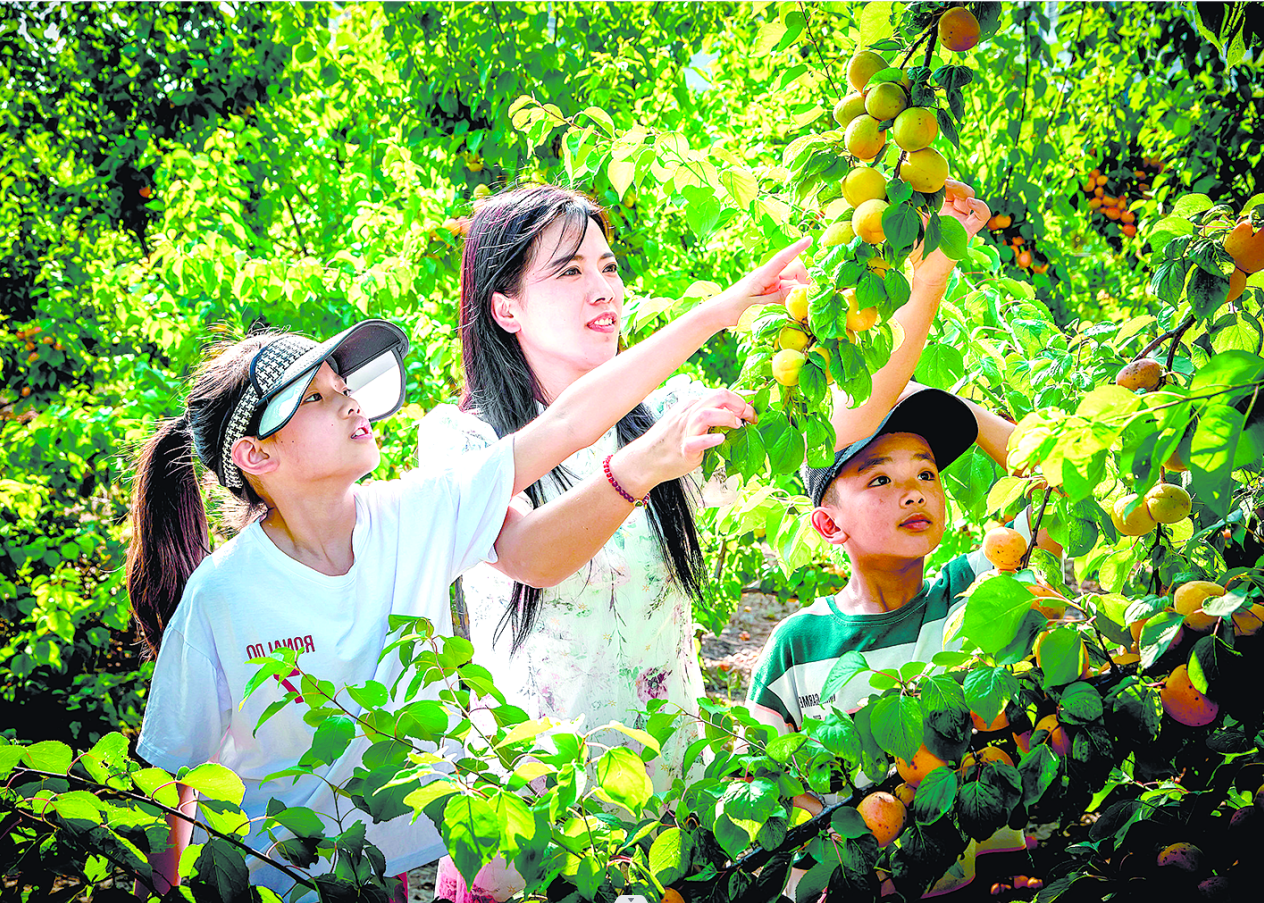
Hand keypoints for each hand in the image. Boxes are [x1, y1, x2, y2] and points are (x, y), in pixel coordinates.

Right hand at [611, 389, 756, 493]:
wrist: (645, 460)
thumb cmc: (671, 443)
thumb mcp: (689, 423)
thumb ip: (709, 417)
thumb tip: (736, 413)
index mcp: (692, 405)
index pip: (721, 394)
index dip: (742, 399)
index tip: (754, 407)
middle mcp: (689, 413)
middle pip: (718, 396)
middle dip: (740, 404)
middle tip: (751, 417)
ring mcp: (685, 430)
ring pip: (707, 414)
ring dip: (727, 418)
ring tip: (738, 426)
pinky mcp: (683, 448)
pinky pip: (696, 441)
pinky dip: (710, 440)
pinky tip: (720, 440)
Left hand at [709, 237, 811, 326]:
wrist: (718, 313)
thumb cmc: (733, 308)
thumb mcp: (757, 306)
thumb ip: (778, 298)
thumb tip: (800, 290)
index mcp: (763, 275)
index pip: (783, 258)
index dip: (797, 248)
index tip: (809, 239)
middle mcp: (768, 275)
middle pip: (794, 270)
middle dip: (803, 281)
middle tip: (805, 299)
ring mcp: (770, 282)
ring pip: (792, 282)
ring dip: (797, 292)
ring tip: (795, 308)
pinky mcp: (770, 290)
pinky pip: (786, 290)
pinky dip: (791, 297)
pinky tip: (787, 308)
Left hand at [909, 179, 990, 279]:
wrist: (923, 271)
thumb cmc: (914, 249)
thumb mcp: (906, 224)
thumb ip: (902, 208)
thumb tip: (893, 187)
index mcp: (937, 208)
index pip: (942, 187)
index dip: (937, 180)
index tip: (926, 174)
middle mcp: (951, 212)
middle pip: (956, 188)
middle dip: (948, 181)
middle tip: (938, 178)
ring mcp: (961, 220)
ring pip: (969, 196)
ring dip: (961, 187)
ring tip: (949, 184)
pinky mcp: (969, 230)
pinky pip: (982, 215)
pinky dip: (980, 205)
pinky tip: (970, 201)